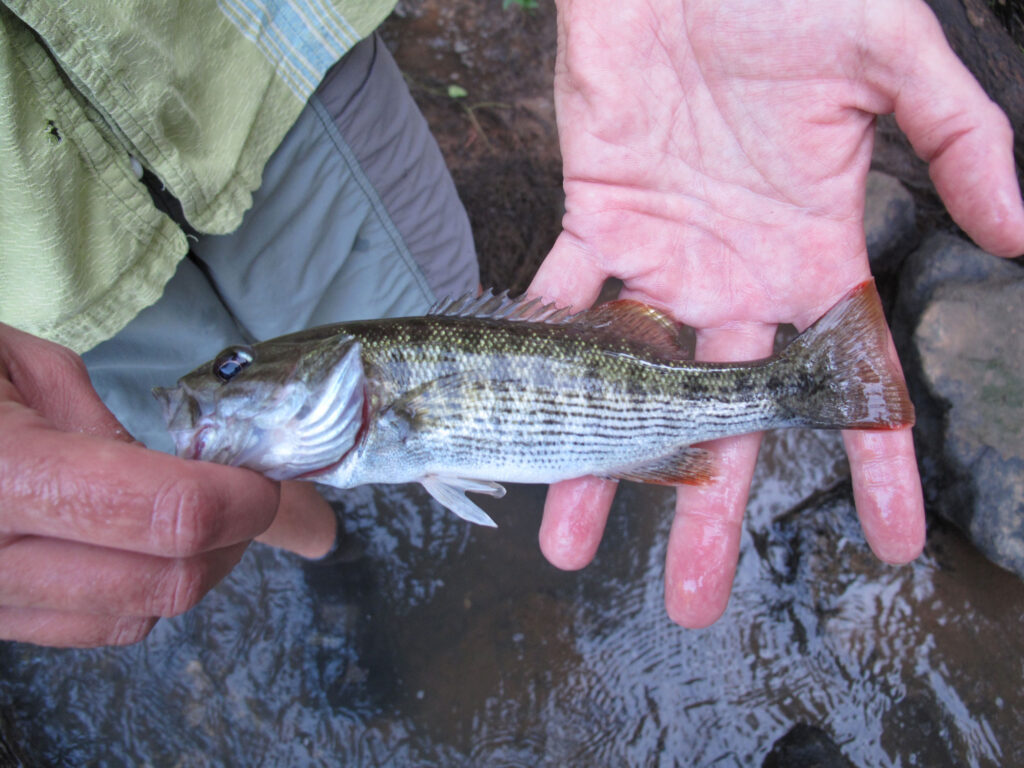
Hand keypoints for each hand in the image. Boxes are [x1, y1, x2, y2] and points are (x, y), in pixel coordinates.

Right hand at [0, 324, 281, 646]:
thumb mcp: (13, 365)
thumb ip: (101, 424)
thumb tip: (192, 469)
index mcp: (1, 472)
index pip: (164, 515)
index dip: (242, 500)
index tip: (268, 477)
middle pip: (163, 584)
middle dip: (233, 541)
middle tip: (256, 495)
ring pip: (131, 619)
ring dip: (192, 570)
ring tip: (203, 515)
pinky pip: (86, 630)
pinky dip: (136, 592)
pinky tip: (137, 544)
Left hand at [531, 0, 1023, 626]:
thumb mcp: (892, 58)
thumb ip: (962, 139)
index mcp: (815, 251)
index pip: (850, 379)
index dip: (874, 463)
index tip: (891, 542)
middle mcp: (736, 276)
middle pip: (722, 416)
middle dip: (706, 506)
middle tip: (693, 597)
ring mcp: (662, 258)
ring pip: (626, 379)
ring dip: (596, 462)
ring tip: (568, 543)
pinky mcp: (594, 221)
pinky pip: (560, 304)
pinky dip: (539, 357)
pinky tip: (519, 423)